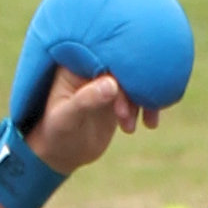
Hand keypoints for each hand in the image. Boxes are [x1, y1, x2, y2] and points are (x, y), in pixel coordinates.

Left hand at [29, 65, 153, 175]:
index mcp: (77, 63)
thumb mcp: (67, 118)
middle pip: (125, 66)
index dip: (118, 69)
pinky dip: (149, 108)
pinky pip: (142, 95)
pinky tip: (150, 124)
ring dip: (142, 102)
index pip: (104, 54)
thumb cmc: (56, 133)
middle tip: (125, 115)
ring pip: (136, 81)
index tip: (122, 93)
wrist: (63, 153)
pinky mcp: (121, 96)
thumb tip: (112, 84)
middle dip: (133, 88)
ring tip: (129, 127)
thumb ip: (87, 99)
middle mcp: (95, 68)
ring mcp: (108, 81)